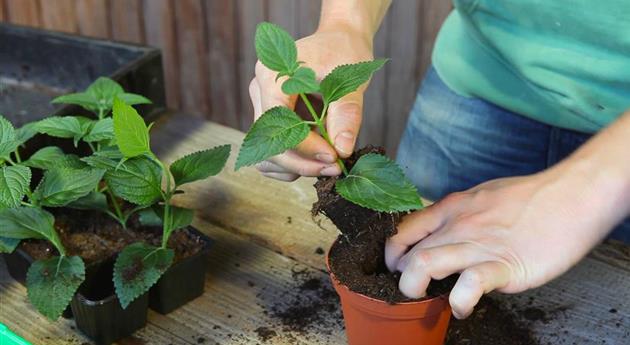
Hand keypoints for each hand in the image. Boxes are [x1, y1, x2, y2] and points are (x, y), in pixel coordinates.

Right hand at [250, 27, 373, 180]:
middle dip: (301, 162)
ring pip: (266, 153)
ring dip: (294, 167)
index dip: (305, 146)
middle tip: (334, 168)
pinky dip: (290, 164)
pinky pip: (270, 152)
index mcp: (273, 75)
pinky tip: (314, 163)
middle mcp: (260, 90)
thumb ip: (346, 114)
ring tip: (325, 166)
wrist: (338, 40)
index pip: (279, 122)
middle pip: (268, 143)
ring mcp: (262, 106)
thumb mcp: (350, 79)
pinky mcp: (270, 119)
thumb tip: (342, 150)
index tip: (334, 156)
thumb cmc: (343, 52)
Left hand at [385, 161, 626, 318]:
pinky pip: (469, 285)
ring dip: (416, 289)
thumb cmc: (531, 197)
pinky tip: (462, 307)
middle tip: (414, 290)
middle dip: (402, 278)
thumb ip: (461, 214)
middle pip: (409, 253)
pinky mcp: (503, 265)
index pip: (404, 230)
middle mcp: (458, 225)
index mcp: (452, 208)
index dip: (393, 253)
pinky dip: (459, 301)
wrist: (572, 195)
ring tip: (427, 300)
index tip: (397, 266)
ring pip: (425, 265)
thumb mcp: (482, 195)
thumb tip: (445, 231)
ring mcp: (478, 244)